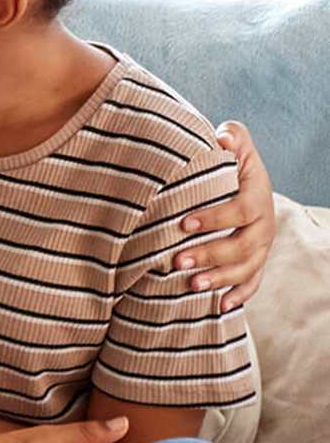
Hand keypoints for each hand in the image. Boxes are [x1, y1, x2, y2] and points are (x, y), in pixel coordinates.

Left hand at [176, 121, 274, 310]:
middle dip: (210, 254)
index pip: (242, 210)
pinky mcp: (255, 260)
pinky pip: (253, 282)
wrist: (241, 179)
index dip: (216, 218)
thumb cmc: (228, 160)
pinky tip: (219, 306)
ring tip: (191, 284)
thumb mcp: (232, 142)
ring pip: (247, 268)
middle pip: (243, 245)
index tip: (184, 224)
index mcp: (258, 194)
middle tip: (177, 261)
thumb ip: (230, 137)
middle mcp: (264, 223)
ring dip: (220, 278)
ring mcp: (261, 245)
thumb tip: (223, 138)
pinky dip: (238, 295)